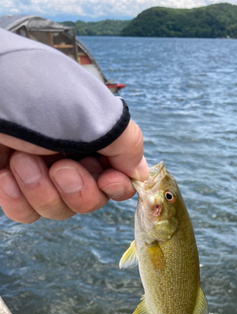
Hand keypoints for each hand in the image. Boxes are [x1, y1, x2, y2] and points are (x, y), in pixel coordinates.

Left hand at [0, 120, 148, 223]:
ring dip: (41, 191)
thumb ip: (127, 144)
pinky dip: (17, 199)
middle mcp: (70, 157)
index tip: (107, 179)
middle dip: (76, 189)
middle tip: (59, 166)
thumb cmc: (33, 94)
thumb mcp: (92, 113)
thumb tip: (141, 172)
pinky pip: (25, 214)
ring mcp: (40, 173)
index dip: (116, 187)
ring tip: (22, 160)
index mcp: (93, 139)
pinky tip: (6, 175)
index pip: (118, 179)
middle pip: (90, 201)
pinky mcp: (11, 185)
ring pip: (58, 211)